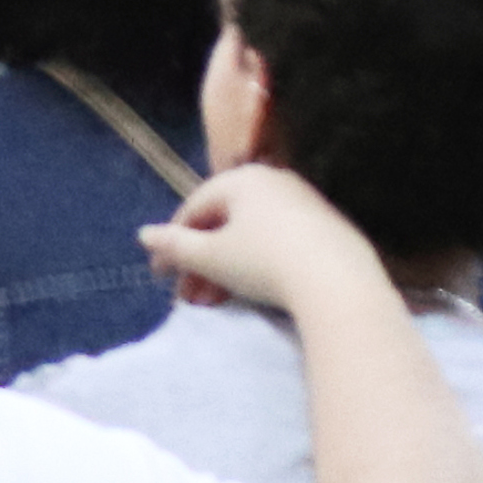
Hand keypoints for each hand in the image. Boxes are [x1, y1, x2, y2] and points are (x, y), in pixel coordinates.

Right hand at [140, 161, 398, 323]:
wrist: (338, 281)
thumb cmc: (264, 261)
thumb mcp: (212, 257)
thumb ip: (175, 246)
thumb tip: (144, 235)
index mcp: (243, 179)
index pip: (196, 207)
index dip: (173, 243)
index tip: (160, 276)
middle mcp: (274, 181)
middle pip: (225, 223)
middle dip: (201, 263)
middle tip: (187, 298)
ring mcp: (303, 203)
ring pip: (251, 236)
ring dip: (225, 270)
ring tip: (213, 303)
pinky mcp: (326, 229)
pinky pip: (279, 243)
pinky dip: (257, 266)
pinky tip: (250, 295)